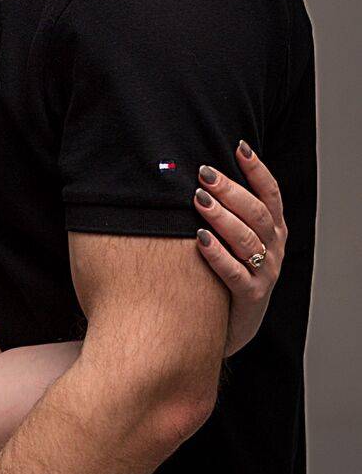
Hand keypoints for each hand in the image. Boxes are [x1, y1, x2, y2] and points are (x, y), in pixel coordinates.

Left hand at [193, 142, 286, 356]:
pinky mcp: (251, 297)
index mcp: (273, 230)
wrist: (231, 325)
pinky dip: (218, 256)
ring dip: (222, 217)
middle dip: (231, 190)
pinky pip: (235, 274)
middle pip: (256, 213)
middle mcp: (274, 248)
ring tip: (199, 199)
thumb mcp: (236, 240)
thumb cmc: (226, 273)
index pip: (271, 194)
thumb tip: (199, 174)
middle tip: (204, 174)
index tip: (239, 147)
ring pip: (247, 240)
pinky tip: (200, 240)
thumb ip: (228, 211)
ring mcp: (265, 273)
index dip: (257, 170)